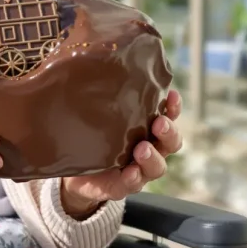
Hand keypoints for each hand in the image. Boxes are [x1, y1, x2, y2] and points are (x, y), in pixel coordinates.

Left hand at [60, 89, 183, 218]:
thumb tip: (84, 60)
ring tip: (142, 149)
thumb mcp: (95, 114)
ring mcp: (137, 170)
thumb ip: (97, 95)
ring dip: (152, 158)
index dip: (173, 108)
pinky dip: (132, 179)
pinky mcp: (120, 187)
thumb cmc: (89, 136)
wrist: (72, 172)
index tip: (172, 95)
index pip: (168, 117)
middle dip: (168, 132)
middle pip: (170, 143)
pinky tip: (130, 173)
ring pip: (157, 167)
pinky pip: (131, 185)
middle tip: (159, 123)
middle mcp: (148, 150)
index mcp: (146, 130)